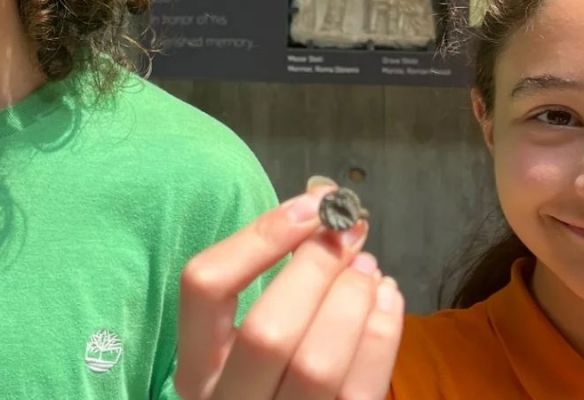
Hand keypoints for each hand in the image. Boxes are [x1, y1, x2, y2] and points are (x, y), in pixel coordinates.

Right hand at [175, 182, 404, 399]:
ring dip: (352, 299)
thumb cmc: (275, 372)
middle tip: (348, 232)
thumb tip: (320, 201)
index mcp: (197, 369)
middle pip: (267, 331)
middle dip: (317, 268)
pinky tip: (386, 298)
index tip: (310, 205)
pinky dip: (382, 332)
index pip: (205, 288)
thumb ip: (273, 277)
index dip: (261, 237)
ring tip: (368, 266)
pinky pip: (361, 387)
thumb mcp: (248, 337)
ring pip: (317, 364)